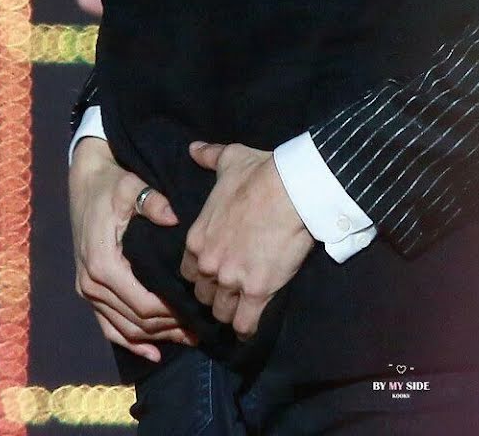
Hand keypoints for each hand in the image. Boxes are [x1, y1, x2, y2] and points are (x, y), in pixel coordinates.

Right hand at [69, 137, 193, 360]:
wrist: (85, 180)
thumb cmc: (112, 183)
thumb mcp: (132, 186)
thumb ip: (152, 202)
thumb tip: (174, 217)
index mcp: (103, 263)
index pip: (142, 303)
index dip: (171, 313)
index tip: (197, 311)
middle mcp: (91, 283)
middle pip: (135, 321)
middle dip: (169, 328)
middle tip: (201, 329)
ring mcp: (87, 290)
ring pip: (123, 329)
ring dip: (155, 338)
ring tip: (187, 337)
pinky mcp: (87, 290)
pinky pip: (107, 326)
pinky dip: (129, 342)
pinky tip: (153, 352)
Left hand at [180, 142, 314, 338]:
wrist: (292, 189)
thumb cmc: (260, 173)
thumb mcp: (229, 159)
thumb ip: (207, 157)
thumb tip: (193, 149)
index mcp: (197, 238)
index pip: (186, 272)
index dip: (199, 274)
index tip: (213, 272)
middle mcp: (209, 264)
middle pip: (203, 296)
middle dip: (214, 295)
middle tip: (229, 293)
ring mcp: (232, 280)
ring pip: (222, 313)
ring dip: (230, 313)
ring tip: (241, 311)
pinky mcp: (257, 292)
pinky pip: (245, 324)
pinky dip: (247, 329)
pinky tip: (251, 328)